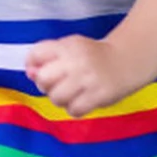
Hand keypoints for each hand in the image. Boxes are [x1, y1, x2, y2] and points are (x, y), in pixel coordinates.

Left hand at [24, 36, 140, 118]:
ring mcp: (88, 79)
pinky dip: (74, 109)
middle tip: (59, 84)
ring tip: (71, 94)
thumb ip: (47, 58)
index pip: (36, 53)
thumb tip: (30, 73)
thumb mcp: (69, 48)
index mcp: (68, 45)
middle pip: (43, 79)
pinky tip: (81, 101)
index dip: (32, 65)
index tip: (40, 69)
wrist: (127, 60)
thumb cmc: (91, 57)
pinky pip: (73, 110)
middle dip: (46, 85)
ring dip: (60, 99)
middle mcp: (77, 61)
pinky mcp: (99, 96)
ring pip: (56, 98)